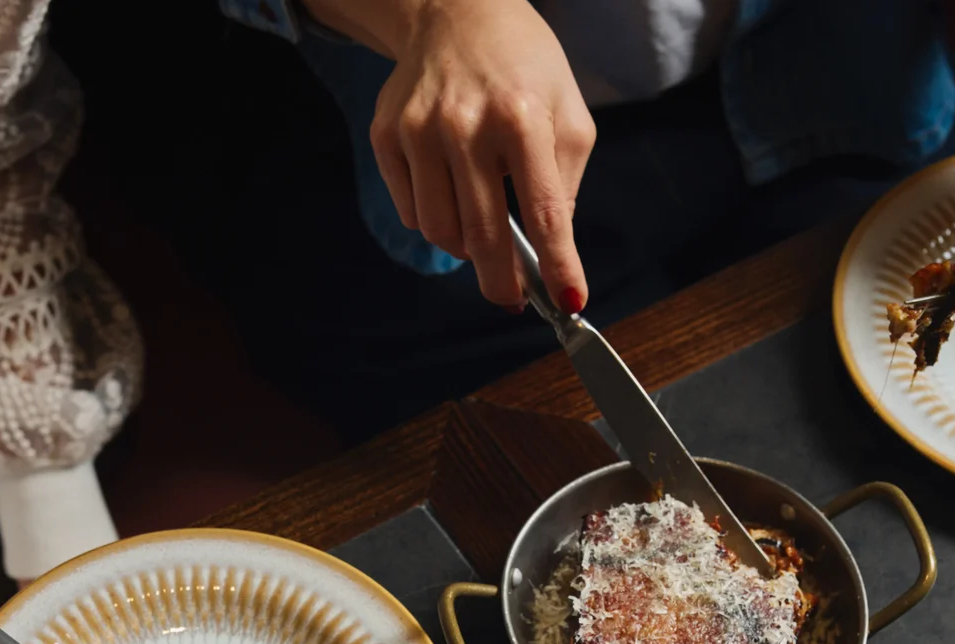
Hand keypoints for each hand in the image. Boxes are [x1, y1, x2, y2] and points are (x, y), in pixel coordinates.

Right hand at [307, 0, 595, 311]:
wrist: (456, 12)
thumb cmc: (523, 67)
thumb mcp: (568, 111)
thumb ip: (565, 180)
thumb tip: (551, 246)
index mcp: (521, 116)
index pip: (544, 211)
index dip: (557, 265)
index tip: (568, 303)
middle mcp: (465, 124)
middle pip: (482, 234)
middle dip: (501, 281)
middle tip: (511, 299)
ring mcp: (418, 130)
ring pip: (440, 230)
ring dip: (466, 249)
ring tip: (483, 233)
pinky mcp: (386, 134)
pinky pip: (411, 209)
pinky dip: (435, 219)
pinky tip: (452, 194)